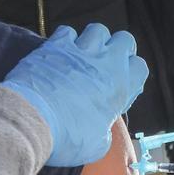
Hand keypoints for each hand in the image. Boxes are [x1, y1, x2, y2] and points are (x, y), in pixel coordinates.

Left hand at [2, 24, 147, 166]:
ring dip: (94, 40)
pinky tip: (59, 54)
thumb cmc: (67, 137)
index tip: (120, 86)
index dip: (131, 75)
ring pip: (97, 30)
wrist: (33, 120)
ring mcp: (80, 51)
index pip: (140, 67)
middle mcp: (105, 63)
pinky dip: (65, 41)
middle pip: (125, 39)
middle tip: (107, 64)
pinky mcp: (55, 46)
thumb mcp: (97, 145)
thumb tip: (100, 130)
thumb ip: (104, 131)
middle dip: (118, 48)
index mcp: (120, 86)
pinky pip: (67, 31)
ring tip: (84, 55)